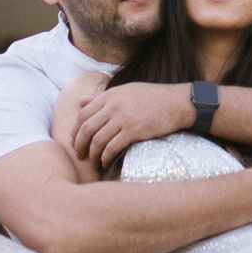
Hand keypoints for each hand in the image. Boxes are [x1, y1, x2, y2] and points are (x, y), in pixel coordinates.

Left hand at [71, 81, 191, 164]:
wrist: (177, 103)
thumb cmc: (152, 97)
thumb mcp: (125, 91)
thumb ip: (102, 97)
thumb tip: (81, 100)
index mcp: (110, 95)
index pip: (83, 114)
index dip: (75, 130)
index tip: (74, 141)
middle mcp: (113, 105)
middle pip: (86, 128)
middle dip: (79, 145)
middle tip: (79, 155)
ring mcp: (123, 118)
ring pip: (97, 140)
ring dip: (92, 154)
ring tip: (93, 161)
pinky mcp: (134, 130)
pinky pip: (112, 147)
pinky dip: (105, 157)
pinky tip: (105, 162)